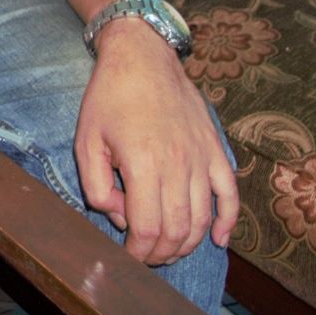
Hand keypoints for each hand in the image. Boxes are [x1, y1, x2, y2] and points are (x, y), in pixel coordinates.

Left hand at [75, 21, 238, 264]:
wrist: (142, 57)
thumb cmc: (109, 98)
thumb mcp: (86, 140)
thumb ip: (95, 184)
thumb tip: (118, 214)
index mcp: (143, 163)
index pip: (148, 227)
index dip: (138, 251)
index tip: (128, 256)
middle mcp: (178, 165)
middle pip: (177, 230)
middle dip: (161, 253)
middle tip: (146, 257)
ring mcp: (201, 158)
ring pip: (202, 218)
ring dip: (187, 243)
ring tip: (169, 250)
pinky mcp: (215, 150)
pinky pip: (229, 194)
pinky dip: (227, 222)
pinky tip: (217, 239)